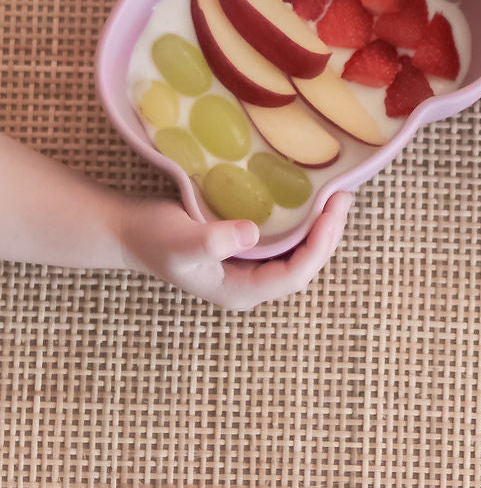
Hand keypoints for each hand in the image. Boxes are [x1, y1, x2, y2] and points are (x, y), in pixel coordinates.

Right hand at [119, 191, 351, 308]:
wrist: (129, 230)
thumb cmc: (152, 236)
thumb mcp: (179, 239)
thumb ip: (212, 240)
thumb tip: (252, 235)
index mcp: (240, 291)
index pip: (293, 277)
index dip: (317, 248)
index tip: (330, 216)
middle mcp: (252, 283)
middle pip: (305, 265)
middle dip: (328, 234)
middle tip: (343, 198)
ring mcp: (252, 267)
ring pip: (301, 252)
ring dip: (322, 227)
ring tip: (339, 196)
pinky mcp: (250, 249)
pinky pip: (289, 239)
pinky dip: (307, 221)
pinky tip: (316, 199)